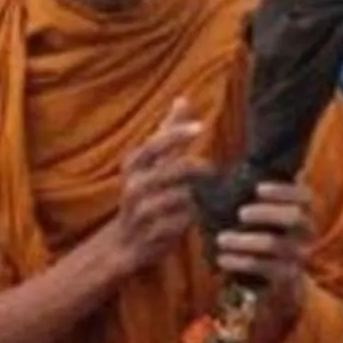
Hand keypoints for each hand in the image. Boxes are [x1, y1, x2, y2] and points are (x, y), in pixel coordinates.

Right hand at [104, 99, 212, 277]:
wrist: (124, 243)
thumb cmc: (144, 195)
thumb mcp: (151, 163)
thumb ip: (167, 133)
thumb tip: (183, 100)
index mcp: (135, 165)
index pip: (154, 144)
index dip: (176, 134)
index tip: (200, 127)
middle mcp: (135, 187)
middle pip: (170, 171)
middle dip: (197, 168)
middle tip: (215, 169)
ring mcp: (141, 213)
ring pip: (177, 198)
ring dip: (201, 194)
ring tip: (218, 192)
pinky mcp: (152, 236)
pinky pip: (179, 224)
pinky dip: (195, 218)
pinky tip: (207, 214)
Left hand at [213, 178, 319, 322]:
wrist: (279, 284)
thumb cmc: (264, 239)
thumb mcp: (263, 218)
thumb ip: (248, 197)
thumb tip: (209, 175)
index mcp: (302, 212)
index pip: (303, 196)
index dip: (282, 190)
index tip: (258, 188)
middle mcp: (305, 232)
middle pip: (293, 217)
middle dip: (266, 212)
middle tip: (240, 213)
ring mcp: (297, 255)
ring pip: (274, 243)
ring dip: (244, 240)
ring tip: (221, 239)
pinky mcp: (286, 276)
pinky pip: (263, 267)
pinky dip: (240, 262)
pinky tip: (222, 259)